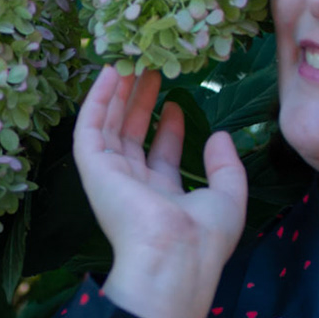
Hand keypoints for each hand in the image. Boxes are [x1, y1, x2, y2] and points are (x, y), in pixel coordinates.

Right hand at [74, 66, 245, 317]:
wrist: (176, 255)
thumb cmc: (204, 236)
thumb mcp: (229, 196)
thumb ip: (226, 166)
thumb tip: (219, 136)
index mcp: (162, 198)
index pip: (160, 155)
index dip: (167, 125)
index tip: (175, 99)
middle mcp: (133, 187)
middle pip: (131, 135)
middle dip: (140, 102)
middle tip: (152, 70)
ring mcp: (111, 177)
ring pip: (109, 127)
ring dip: (118, 94)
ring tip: (131, 62)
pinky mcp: (93, 169)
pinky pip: (89, 128)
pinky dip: (96, 100)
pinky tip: (110, 74)